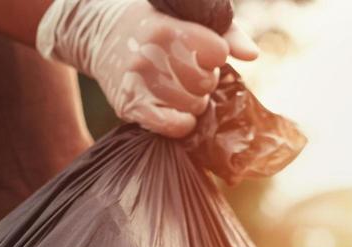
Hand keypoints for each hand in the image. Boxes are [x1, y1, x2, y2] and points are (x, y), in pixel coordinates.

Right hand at [37, 0, 258, 137]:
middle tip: (186, 72)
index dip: (214, 54)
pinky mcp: (131, 106)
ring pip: (194, 106)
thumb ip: (224, 31)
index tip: (201, 52)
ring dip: (192, 101)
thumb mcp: (183, 15)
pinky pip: (175, 126)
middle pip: (206, 82)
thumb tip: (252, 55)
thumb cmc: (150, 25)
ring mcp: (140, 81)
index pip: (217, 51)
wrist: (98, 36)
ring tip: (176, 88)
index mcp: (167, 27)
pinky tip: (176, 112)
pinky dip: (182, 123)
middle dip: (203, 79)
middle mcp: (152, 53)